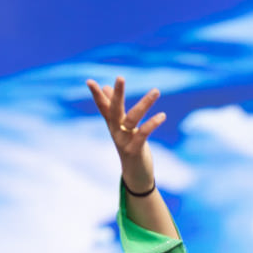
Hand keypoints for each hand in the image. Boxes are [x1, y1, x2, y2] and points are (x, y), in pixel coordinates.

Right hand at [86, 76, 165, 192]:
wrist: (135, 176)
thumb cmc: (131, 148)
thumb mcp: (123, 128)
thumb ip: (114, 108)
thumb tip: (106, 87)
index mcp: (113, 125)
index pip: (103, 107)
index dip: (96, 95)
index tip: (90, 81)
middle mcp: (116, 131)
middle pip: (114, 110)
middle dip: (117, 94)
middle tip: (120, 77)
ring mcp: (124, 141)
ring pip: (132, 119)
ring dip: (144, 104)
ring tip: (156, 91)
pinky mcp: (134, 150)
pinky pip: (143, 134)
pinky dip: (152, 124)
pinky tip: (162, 116)